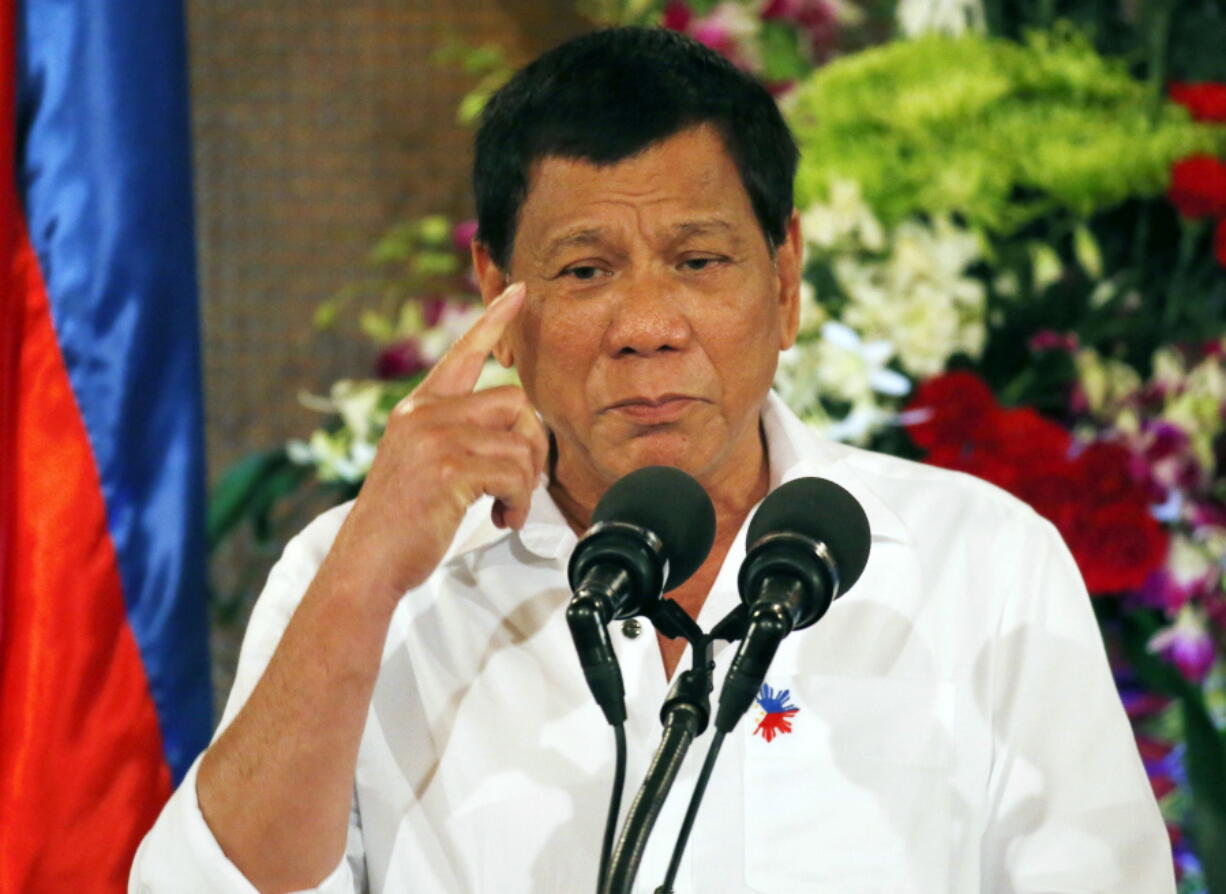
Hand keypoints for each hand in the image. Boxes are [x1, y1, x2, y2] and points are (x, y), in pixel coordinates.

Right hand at [327, 282, 548, 602]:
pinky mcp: (449, 468)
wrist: (367, 562)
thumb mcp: (420, 464)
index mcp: (418, 408)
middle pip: (515, 400)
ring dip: (526, 482)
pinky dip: (518, 501)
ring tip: (505, 507)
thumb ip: (455, 437)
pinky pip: (515, 471)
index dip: (494, 321)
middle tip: (522, 484)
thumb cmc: (401, 523)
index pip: (461, 353)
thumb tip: (516, 433)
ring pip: (520, 440)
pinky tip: (499, 518)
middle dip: (533, 445)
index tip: (519, 292)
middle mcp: (424, 413)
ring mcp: (434, 437)